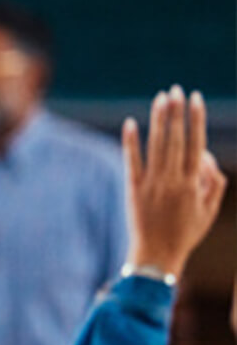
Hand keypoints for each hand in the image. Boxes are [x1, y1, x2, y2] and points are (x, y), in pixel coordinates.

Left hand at [123, 86, 225, 275]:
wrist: (157, 255)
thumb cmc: (186, 232)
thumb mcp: (209, 209)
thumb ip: (213, 180)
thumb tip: (205, 155)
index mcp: (193, 184)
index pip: (197, 143)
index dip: (196, 119)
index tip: (196, 99)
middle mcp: (172, 180)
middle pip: (176, 139)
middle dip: (176, 112)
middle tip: (176, 89)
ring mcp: (151, 184)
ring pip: (156, 145)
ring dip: (158, 120)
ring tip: (160, 98)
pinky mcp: (133, 189)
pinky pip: (132, 161)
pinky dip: (131, 142)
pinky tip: (130, 122)